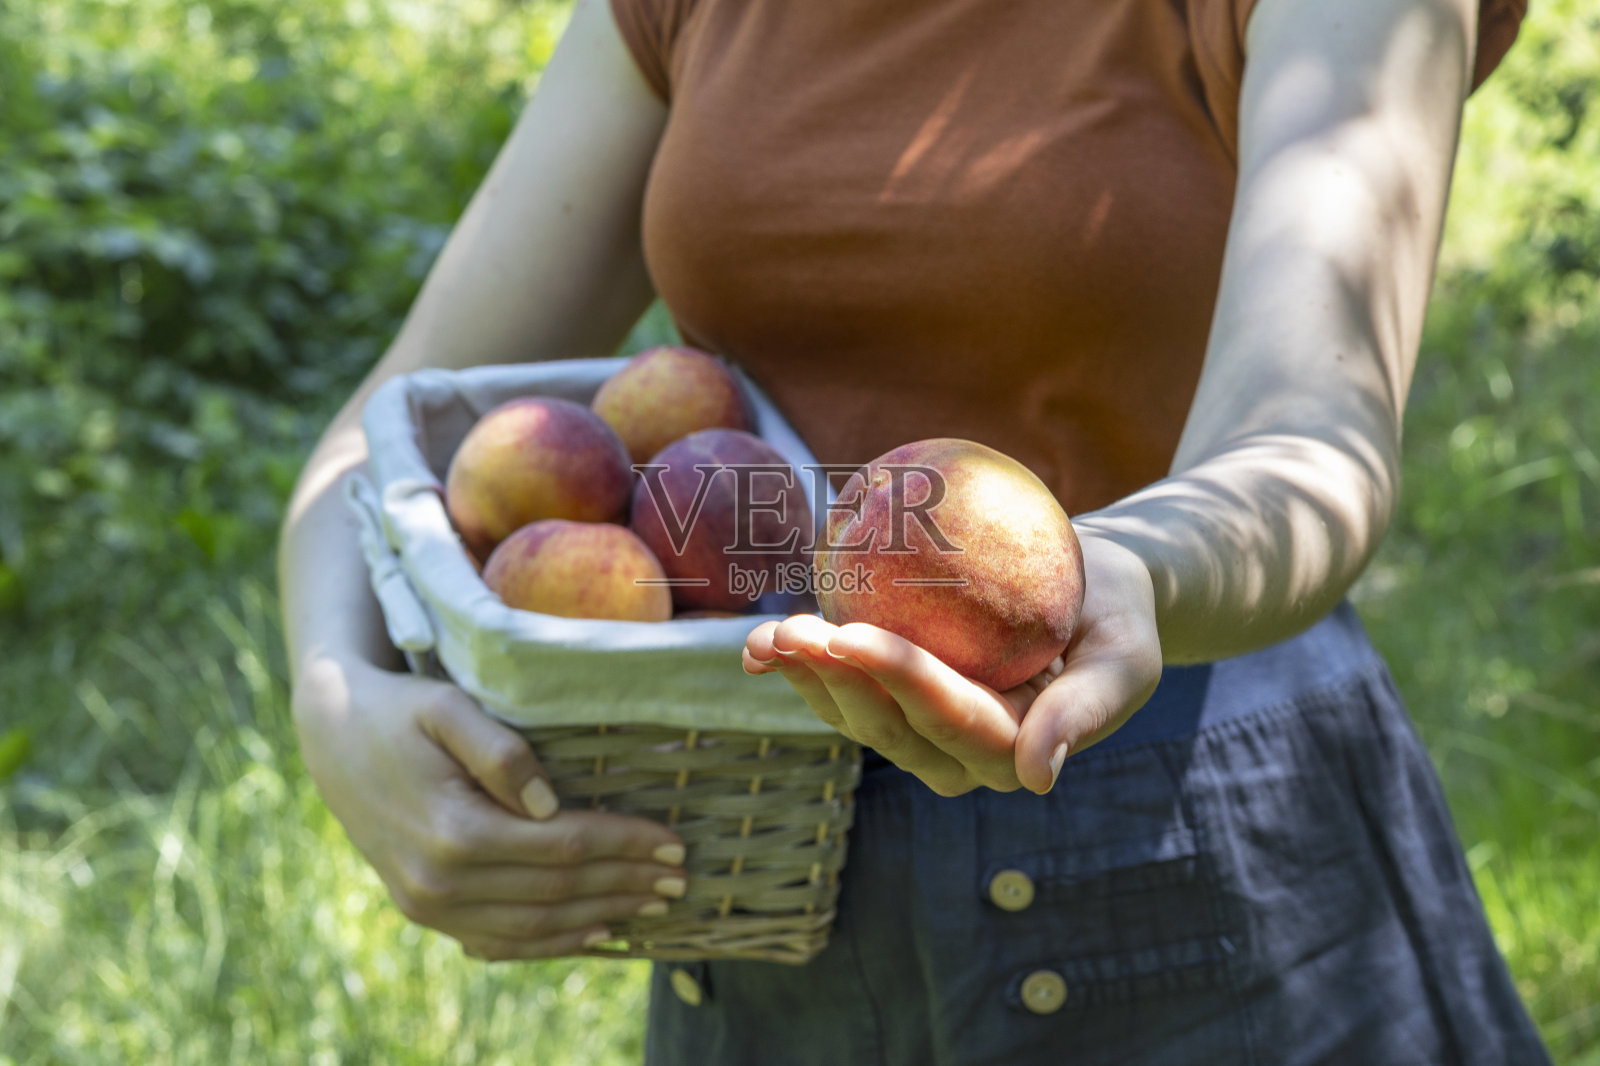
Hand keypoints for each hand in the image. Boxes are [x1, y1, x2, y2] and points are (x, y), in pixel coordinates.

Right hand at [290, 654, 688, 960]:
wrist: (331, 736)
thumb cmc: (400, 711)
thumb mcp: (447, 706)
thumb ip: (500, 750)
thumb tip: (549, 803)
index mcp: (454, 830)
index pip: (564, 846)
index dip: (625, 846)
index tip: (673, 842)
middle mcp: (441, 882)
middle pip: (558, 890)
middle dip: (626, 883)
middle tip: (679, 878)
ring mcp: (429, 905)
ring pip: (535, 926)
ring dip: (601, 916)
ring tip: (653, 904)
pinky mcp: (424, 910)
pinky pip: (499, 941)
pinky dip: (553, 942)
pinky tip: (596, 932)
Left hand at [742, 534, 1162, 794]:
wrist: (1092, 591)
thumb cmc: (1118, 616)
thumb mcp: (1127, 657)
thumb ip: (1088, 711)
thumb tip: (1033, 779)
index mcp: (1014, 752)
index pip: (950, 718)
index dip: (897, 678)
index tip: (853, 634)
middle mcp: (960, 757)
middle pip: (888, 727)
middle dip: (834, 682)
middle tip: (791, 630)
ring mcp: (921, 734)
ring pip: (854, 717)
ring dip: (805, 679)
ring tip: (763, 638)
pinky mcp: (894, 703)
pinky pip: (843, 692)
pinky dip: (803, 668)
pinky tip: (762, 644)